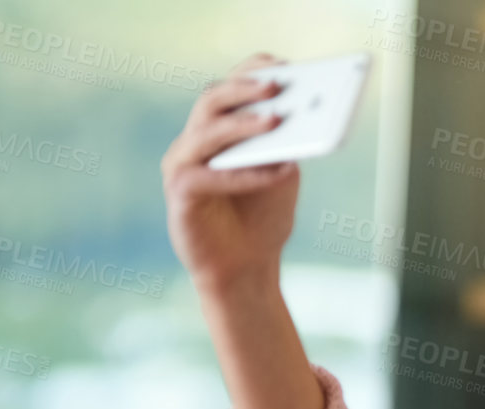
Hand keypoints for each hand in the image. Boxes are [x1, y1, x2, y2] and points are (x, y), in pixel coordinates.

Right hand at [160, 52, 299, 293]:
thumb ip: (287, 146)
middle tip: (277, 86)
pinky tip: (277, 172)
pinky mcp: (180, 195)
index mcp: (219, 129)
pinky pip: (209, 177)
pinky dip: (244, 174)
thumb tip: (303, 115)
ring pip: (206, 133)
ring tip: (276, 122)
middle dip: (245, 90)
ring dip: (242, 126)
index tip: (283, 64)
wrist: (246, 268)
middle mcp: (195, 140)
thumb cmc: (263, 217)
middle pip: (213, 101)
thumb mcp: (283, 175)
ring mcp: (182, 165)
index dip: (251, 71)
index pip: (229, 88)